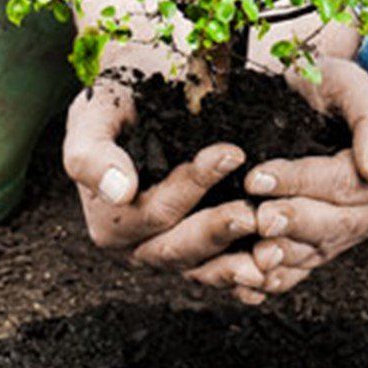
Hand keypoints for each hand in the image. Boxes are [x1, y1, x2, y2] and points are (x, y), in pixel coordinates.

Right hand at [60, 0, 272, 302]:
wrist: (143, 90)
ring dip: (239, 265)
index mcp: (109, 219)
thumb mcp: (95, 113)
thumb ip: (92, 152)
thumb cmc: (119, 97)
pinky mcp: (199, 254)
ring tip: (274, 252)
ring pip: (203, 269)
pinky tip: (275, 272)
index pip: (154, 210)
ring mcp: (170, 252)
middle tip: (256, 211)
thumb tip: (119, 191)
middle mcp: (137, 244)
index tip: (231, 152)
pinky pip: (222, 273)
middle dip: (218, 230)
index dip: (192, 185)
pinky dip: (247, 276)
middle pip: (178, 248)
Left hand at [241, 56, 367, 296]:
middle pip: (334, 226)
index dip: (300, 181)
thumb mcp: (352, 84)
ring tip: (252, 255)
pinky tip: (251, 282)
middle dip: (293, 222)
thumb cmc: (328, 85)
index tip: (259, 177)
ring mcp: (351, 234)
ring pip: (317, 253)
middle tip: (257, 218)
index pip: (344, 184)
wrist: (310, 100)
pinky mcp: (325, 248)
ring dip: (284, 257)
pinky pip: (302, 271)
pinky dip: (277, 279)